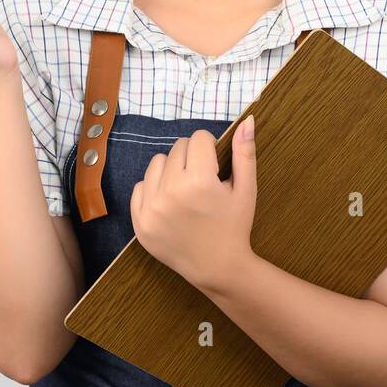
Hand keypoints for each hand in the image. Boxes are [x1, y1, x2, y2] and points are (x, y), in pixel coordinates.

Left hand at [130, 115, 257, 288]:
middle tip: (202, 181)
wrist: (217, 267)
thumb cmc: (235, 226)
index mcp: (200, 182)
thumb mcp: (246, 189)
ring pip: (156, 163)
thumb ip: (245, 152)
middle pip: (177, 148)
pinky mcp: (140, 222)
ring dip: (171, 170)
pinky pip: (140, 186)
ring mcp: (152, 208)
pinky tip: (171, 204)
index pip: (198, 138)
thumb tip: (247, 120)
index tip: (215, 167)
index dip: (210, 149)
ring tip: (186, 190)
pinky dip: (154, 189)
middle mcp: (171, 193)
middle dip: (192, 158)